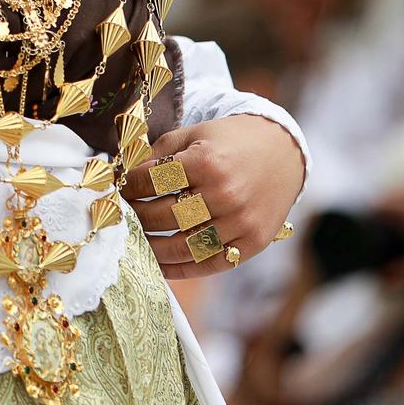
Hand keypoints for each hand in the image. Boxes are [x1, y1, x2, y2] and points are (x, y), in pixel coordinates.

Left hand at [120, 115, 304, 280]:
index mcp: (207, 162)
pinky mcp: (253, 242)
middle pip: (164, 216)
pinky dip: (181, 270)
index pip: (152, 181)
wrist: (284, 151)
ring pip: (182, 246)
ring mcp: (240, 222)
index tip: (119, 190)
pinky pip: (210, 264)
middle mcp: (224, 194)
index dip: (129, 187)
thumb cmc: (231, 141)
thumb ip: (159, 153)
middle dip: (137, 216)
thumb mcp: (194, 134)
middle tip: (124, 217)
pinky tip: (159, 265)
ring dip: (152, 247)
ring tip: (136, 241)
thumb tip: (123, 175)